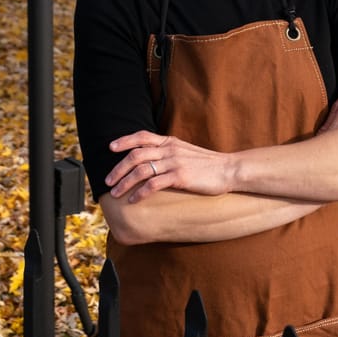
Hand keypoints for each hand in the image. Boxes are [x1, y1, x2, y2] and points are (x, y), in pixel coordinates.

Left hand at [105, 131, 236, 201]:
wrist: (229, 169)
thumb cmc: (207, 164)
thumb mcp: (185, 152)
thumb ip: (169, 152)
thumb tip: (152, 159)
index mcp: (170, 141)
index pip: (141, 136)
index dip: (124, 140)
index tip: (111, 148)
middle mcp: (169, 149)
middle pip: (136, 155)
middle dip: (118, 168)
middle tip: (108, 181)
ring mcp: (174, 162)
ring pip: (141, 170)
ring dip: (125, 182)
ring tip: (116, 193)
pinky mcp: (180, 177)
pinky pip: (154, 184)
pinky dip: (140, 192)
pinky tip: (134, 200)